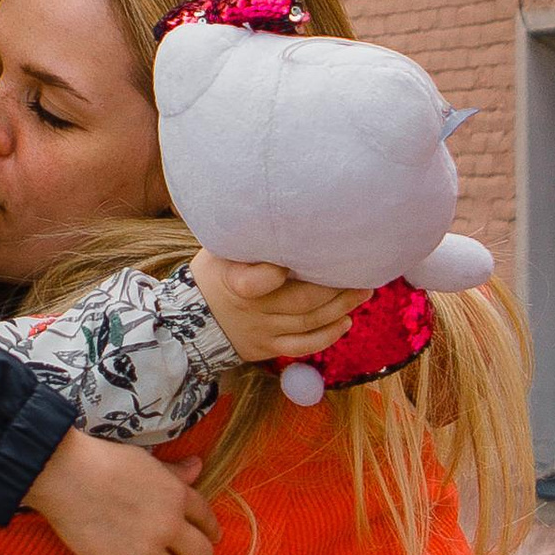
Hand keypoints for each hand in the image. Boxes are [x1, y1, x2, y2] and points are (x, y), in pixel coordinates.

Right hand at [26, 428, 218, 554]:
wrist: (66, 472)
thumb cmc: (103, 459)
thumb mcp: (146, 461)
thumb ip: (173, 472)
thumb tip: (198, 465)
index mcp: (177, 496)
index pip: (208, 521)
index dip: (209, 534)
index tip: (205, 541)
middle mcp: (169, 526)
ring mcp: (146, 551)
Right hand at [189, 251, 368, 364]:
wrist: (191, 319)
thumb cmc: (215, 273)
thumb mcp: (220, 250)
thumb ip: (248, 237)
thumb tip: (280, 208)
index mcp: (234, 281)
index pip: (255, 282)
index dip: (276, 273)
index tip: (299, 256)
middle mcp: (252, 310)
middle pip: (300, 302)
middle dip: (334, 288)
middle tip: (359, 272)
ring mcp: (262, 331)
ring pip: (307, 323)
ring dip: (340, 308)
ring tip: (363, 292)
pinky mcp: (269, 347)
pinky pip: (302, 347)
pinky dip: (327, 337)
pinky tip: (346, 322)